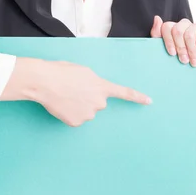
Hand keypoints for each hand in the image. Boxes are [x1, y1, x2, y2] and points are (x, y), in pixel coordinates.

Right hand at [1, 57, 151, 126]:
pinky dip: (69, 113)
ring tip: (65, 95)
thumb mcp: (83, 71)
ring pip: (86, 111)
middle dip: (88, 98)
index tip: (149, 101)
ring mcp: (88, 114)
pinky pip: (76, 118)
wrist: (45, 82)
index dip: (137, 97)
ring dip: (78, 105)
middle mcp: (99, 102)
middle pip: (98, 102)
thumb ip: (93, 82)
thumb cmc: (62, 71)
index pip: (124, 92)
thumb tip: (91, 91)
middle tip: (73, 89)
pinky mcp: (76, 122)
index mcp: (101, 86)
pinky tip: (61, 104)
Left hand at [150, 16, 195, 66]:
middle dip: (180, 48)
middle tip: (184, 61)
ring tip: (193, 62)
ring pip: (189, 34)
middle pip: (177, 31)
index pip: (166, 27)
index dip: (168, 41)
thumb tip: (157, 18)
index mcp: (173, 28)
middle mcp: (184, 25)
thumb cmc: (182, 55)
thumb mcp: (167, 48)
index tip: (172, 54)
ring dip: (191, 50)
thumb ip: (158, 34)